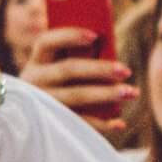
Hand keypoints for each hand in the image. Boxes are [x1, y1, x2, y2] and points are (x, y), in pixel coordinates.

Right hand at [21, 25, 134, 140]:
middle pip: (68, 69)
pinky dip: (101, 124)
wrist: (30, 126)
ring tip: (131, 92)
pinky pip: (79, 123)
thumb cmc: (54, 90)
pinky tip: (119, 123)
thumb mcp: (54, 72)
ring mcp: (41, 104)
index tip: (95, 35)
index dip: (69, 36)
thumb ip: (74, 60)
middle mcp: (35, 81)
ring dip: (106, 94)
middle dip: (99, 69)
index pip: (46, 42)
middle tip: (126, 70)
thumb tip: (107, 51)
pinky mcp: (51, 125)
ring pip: (76, 96)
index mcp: (36, 62)